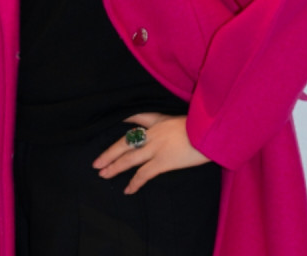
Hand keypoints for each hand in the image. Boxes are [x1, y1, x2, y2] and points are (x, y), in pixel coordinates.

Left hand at [92, 113, 209, 194]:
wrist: (210, 132)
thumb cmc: (203, 126)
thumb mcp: (186, 118)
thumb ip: (174, 123)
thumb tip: (170, 128)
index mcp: (160, 120)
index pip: (138, 116)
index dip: (127, 119)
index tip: (117, 123)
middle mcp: (153, 132)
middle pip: (125, 142)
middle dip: (109, 152)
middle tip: (96, 162)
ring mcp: (156, 147)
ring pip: (128, 158)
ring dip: (114, 167)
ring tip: (103, 174)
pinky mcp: (162, 162)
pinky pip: (143, 174)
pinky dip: (134, 182)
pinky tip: (127, 189)